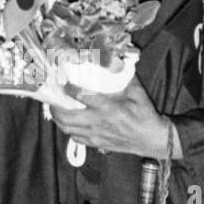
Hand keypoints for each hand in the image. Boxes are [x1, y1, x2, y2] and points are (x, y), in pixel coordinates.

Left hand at [49, 75, 176, 158]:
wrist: (151, 138)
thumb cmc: (144, 113)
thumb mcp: (136, 91)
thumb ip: (124, 75)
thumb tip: (114, 59)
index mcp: (107, 107)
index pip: (79, 96)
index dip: (68, 87)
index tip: (65, 81)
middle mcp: (97, 122)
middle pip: (66, 117)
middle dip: (54, 107)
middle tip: (52, 98)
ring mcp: (95, 135)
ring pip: (67, 129)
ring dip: (58, 119)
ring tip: (56, 109)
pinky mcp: (96, 143)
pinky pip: (75, 138)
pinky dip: (68, 129)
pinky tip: (68, 122)